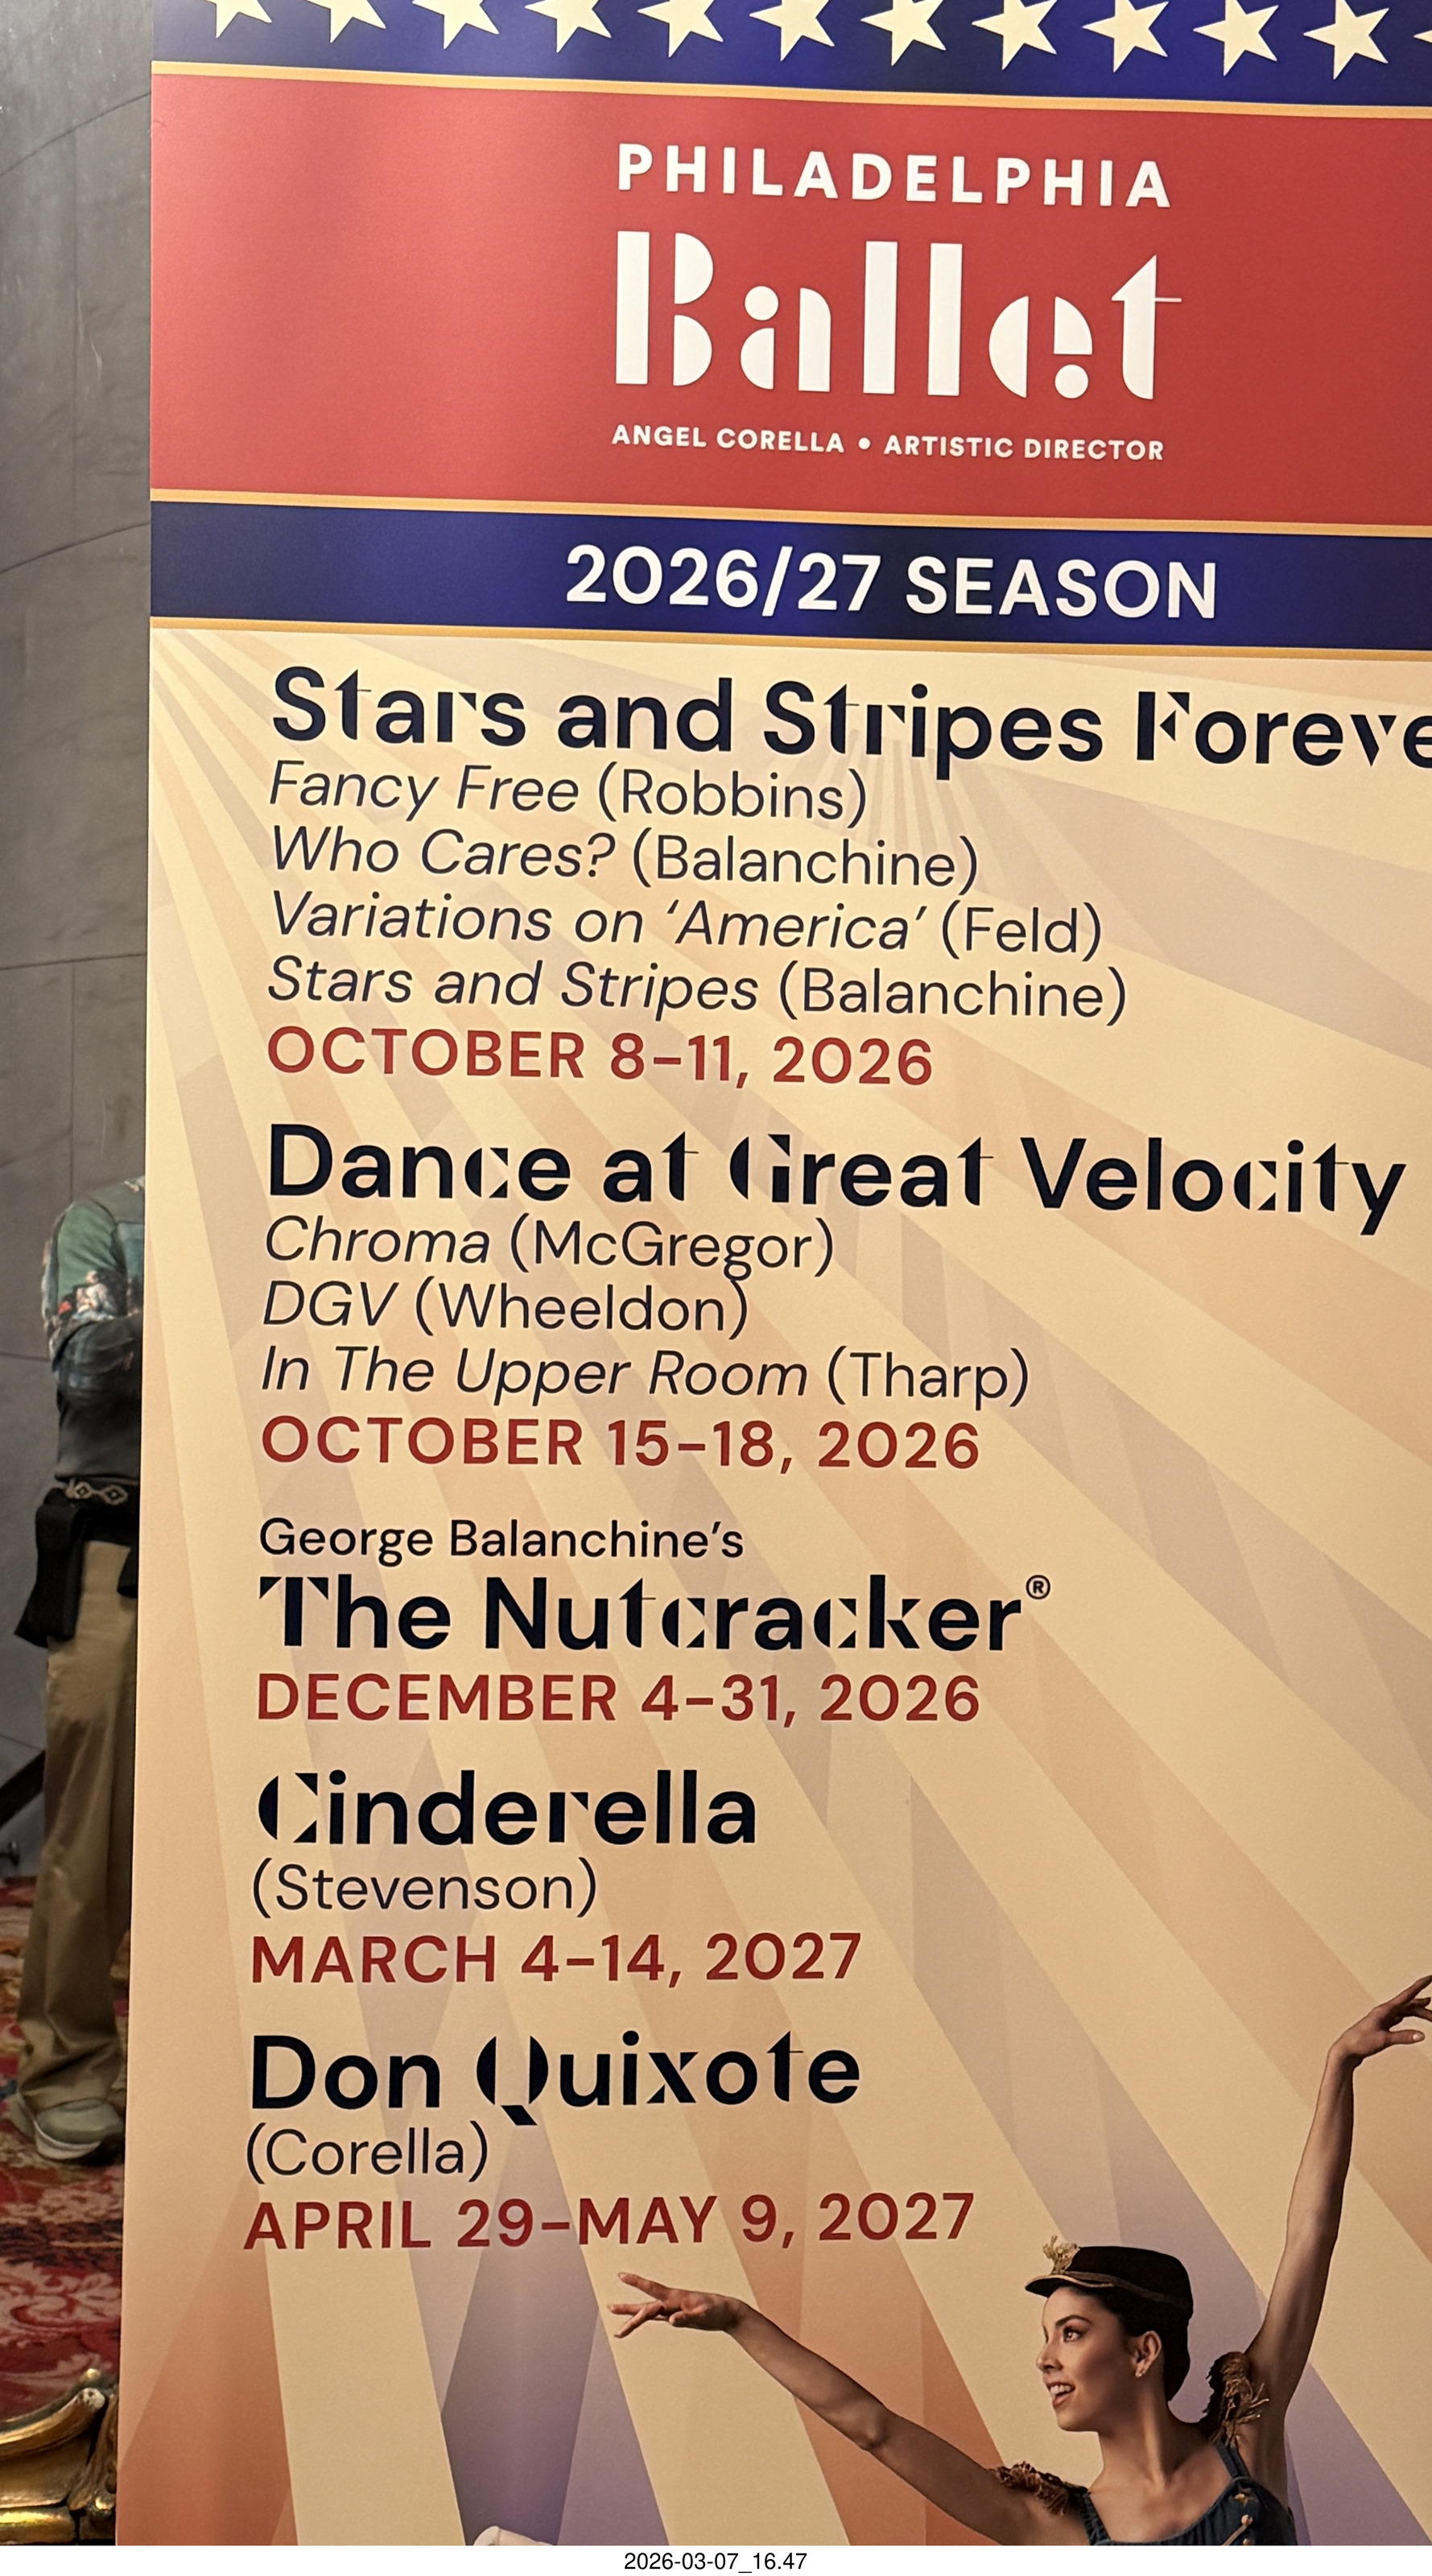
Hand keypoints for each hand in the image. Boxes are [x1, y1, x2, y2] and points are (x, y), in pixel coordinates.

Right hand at [609, 2273, 746, 2338]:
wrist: (726, 2312)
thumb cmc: (716, 2310)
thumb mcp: (704, 2315)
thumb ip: (687, 2317)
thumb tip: (671, 2321)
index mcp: (676, 2297)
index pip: (652, 2289)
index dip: (637, 2282)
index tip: (621, 2275)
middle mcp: (671, 2301)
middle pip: (645, 2307)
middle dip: (627, 2308)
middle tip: (609, 2308)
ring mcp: (672, 2308)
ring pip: (647, 2312)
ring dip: (631, 2315)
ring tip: (615, 2318)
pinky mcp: (675, 2316)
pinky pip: (655, 2317)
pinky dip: (644, 2319)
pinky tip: (634, 2322)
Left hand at [1333, 1974, 1430, 2065]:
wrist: (1346, 2050)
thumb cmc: (1361, 2043)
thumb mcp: (1384, 2040)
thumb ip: (1403, 2037)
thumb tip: (1423, 2035)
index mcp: (1385, 2010)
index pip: (1407, 1995)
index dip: (1420, 1985)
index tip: (1430, 1976)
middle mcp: (1384, 2011)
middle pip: (1409, 2005)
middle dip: (1424, 2010)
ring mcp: (1383, 2017)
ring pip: (1405, 2011)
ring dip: (1418, 2013)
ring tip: (1431, 2016)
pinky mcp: (1381, 2025)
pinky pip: (1399, 2016)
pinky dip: (1408, 2016)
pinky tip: (1411, 2016)